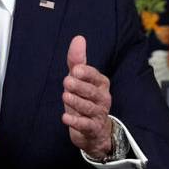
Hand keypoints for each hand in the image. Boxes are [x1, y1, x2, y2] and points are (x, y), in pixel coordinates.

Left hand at [61, 35, 112, 159]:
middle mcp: (103, 98)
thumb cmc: (85, 98)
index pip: (95, 76)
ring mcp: (98, 114)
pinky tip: (65, 118)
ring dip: (76, 102)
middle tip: (67, 82)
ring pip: (88, 108)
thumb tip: (78, 38)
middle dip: (80, 87)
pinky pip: (85, 125)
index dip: (86, 73)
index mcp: (101, 84)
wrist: (95, 130)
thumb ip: (78, 60)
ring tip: (65, 96)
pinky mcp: (92, 129)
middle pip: (92, 92)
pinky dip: (75, 122)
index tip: (75, 70)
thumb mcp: (80, 79)